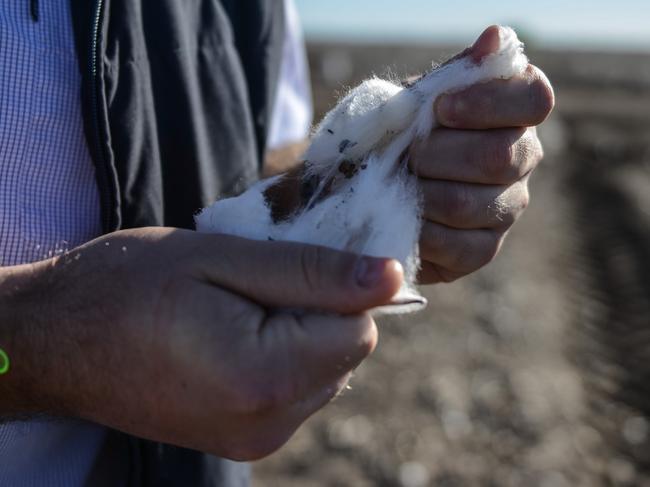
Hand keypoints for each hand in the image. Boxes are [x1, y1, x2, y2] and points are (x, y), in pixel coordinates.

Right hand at [0, 228, 401, 459]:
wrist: (59, 342)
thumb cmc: (129, 286)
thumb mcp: (223, 257)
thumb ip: (313, 271)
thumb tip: (391, 276)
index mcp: (265, 377)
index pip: (361, 328)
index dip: (333, 287)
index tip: (285, 265)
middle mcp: (270, 423)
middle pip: (346, 350)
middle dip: (315, 308)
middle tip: (250, 284)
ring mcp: (258, 439)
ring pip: (326, 368)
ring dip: (297, 331)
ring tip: (233, 310)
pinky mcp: (248, 440)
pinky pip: (298, 388)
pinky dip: (282, 355)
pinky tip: (231, 336)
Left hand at [409, 26, 554, 282]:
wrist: (366, 185)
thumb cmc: (396, 134)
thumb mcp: (415, 100)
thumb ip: (455, 75)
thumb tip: (493, 37)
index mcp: (512, 113)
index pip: (534, 99)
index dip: (488, 104)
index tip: (441, 108)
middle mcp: (521, 159)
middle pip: (501, 157)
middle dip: (440, 155)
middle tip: (409, 156)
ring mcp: (506, 208)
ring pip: (476, 204)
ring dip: (426, 194)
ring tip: (402, 185)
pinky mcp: (482, 250)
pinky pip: (463, 248)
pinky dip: (425, 233)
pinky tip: (408, 218)